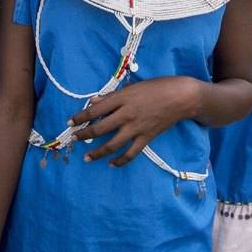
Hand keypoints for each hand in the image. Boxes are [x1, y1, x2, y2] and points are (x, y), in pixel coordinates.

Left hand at [69, 76, 200, 165]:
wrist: (181, 97)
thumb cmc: (157, 87)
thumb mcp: (132, 87)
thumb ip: (112, 96)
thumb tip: (94, 101)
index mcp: (122, 99)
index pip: (95, 110)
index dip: (80, 117)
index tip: (70, 122)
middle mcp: (126, 114)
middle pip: (100, 128)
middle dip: (84, 135)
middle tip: (74, 139)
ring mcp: (136, 128)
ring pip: (112, 144)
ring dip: (97, 152)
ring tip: (87, 158)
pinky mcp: (146, 138)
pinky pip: (130, 153)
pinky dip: (120, 161)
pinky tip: (111, 164)